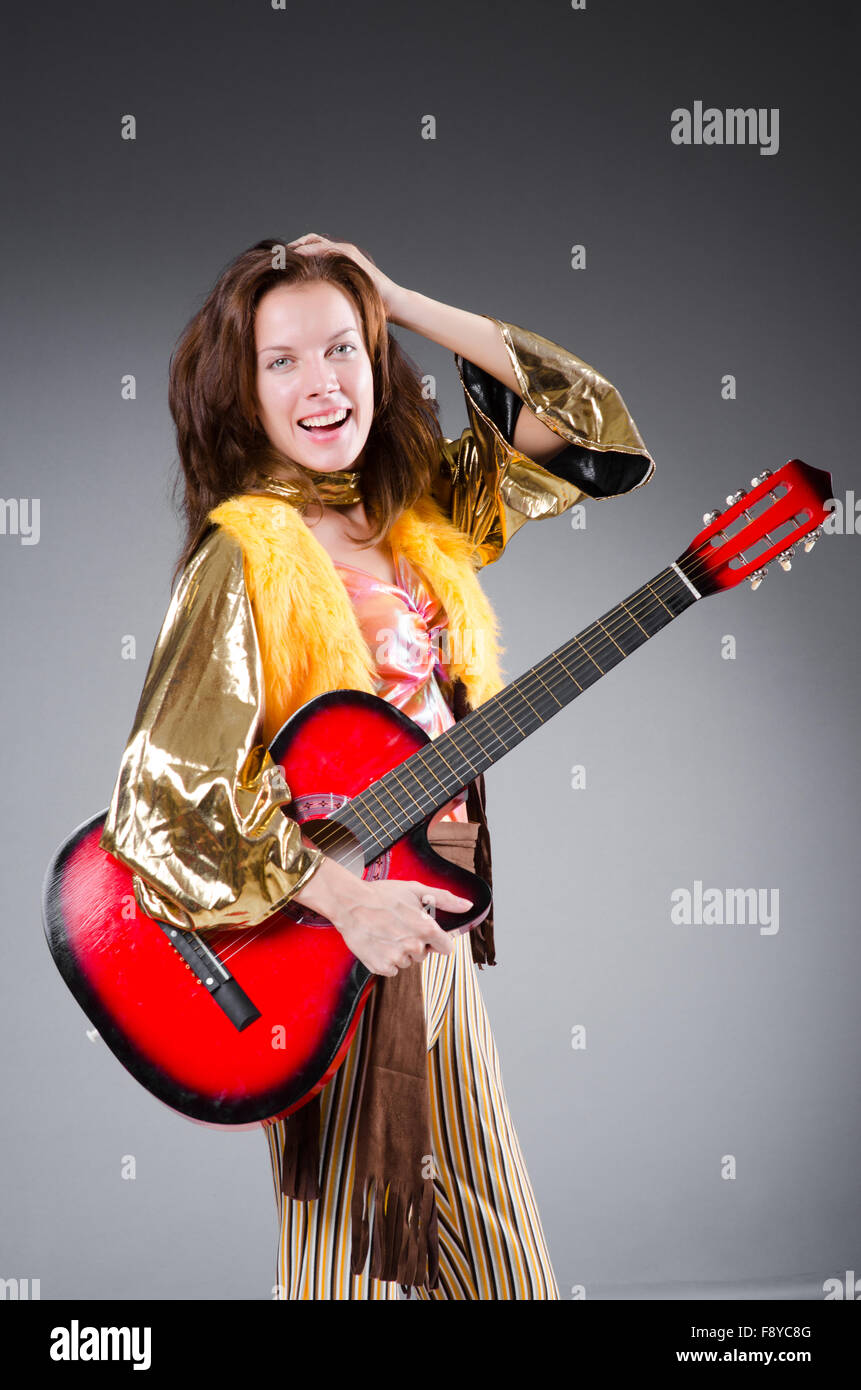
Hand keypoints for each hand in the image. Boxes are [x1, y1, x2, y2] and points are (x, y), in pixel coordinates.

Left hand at [286, 232, 404, 319]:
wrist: (391, 304)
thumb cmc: (368, 305)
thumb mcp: (340, 299)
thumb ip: (326, 296)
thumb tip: (304, 311)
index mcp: (335, 261)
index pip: (309, 249)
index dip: (292, 253)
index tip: (277, 262)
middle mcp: (339, 252)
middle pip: (309, 241)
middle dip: (291, 247)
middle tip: (276, 256)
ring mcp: (345, 252)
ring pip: (314, 240)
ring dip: (297, 246)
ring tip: (281, 253)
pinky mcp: (351, 255)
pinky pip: (327, 248)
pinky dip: (311, 250)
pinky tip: (298, 256)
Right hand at [292, 853, 470, 976]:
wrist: (349, 902)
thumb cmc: (381, 894)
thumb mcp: (416, 890)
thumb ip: (445, 899)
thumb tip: (467, 905)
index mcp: (426, 928)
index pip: (446, 948)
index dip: (437, 940)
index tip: (427, 933)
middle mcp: (413, 946)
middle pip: (424, 955)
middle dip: (415, 943)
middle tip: (398, 926)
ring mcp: (396, 958)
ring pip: (406, 962)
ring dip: (399, 951)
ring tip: (386, 932)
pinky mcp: (379, 966)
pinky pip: (391, 969)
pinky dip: (385, 959)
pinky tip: (378, 942)